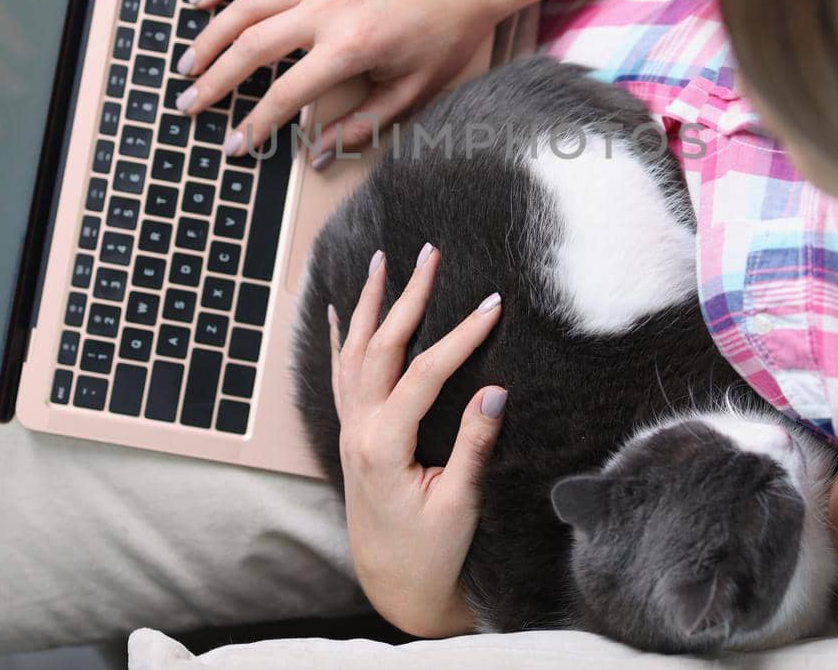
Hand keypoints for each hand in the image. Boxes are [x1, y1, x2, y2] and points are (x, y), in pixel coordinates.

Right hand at [173, 0, 506, 162]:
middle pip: (251, 47)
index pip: (286, 94)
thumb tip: (314, 155)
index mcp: (351, 48)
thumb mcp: (415, 91)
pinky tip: (201, 0)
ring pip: (246, 5)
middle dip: (215, 81)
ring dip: (210, 36)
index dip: (254, 125)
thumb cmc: (448, 32)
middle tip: (189, 106)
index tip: (231, 146)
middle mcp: (327, 9)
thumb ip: (362, 125)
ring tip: (187, 66)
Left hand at [329, 243, 506, 636]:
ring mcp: (349, 431)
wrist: (392, 584)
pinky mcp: (351, 437)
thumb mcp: (459, 502)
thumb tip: (497, 390)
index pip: (426, 374)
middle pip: (382, 348)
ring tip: (383, 262)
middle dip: (408, 297)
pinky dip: (343, 339)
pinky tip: (345, 311)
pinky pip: (340, 376)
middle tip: (430, 254)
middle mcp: (359, 430)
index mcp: (385, 445)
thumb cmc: (430, 550)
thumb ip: (474, 445)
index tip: (492, 303)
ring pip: (355, 354)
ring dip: (371, 305)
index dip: (461, 336)